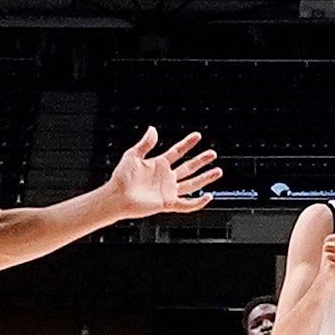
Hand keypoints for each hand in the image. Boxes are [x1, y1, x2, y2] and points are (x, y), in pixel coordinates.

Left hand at [106, 128, 221, 214]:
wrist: (116, 197)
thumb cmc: (121, 178)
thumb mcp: (133, 155)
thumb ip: (145, 143)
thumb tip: (153, 129)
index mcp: (158, 164)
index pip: (177, 152)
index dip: (187, 144)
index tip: (197, 136)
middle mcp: (165, 177)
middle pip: (188, 167)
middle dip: (201, 160)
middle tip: (213, 153)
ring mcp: (168, 190)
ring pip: (191, 184)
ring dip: (205, 178)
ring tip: (217, 171)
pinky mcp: (168, 203)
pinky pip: (187, 204)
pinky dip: (198, 202)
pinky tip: (208, 197)